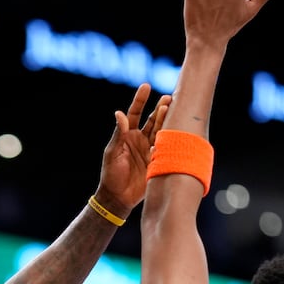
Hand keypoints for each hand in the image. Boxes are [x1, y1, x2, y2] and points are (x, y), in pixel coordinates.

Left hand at [95, 84, 167, 216]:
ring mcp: (151, 149)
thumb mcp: (112, 152)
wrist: (118, 197)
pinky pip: (165, 148)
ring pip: (161, 131)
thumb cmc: (111, 174)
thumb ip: (119, 134)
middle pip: (153, 120)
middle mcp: (141, 139)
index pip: (135, 113)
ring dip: (166, 120)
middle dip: (160, 108)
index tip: (146, 86)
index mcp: (128, 135)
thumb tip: (119, 113)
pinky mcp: (158, 160)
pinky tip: (171, 133)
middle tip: (168, 97)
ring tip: (172, 109)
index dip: (140, 100)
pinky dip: (168, 141)